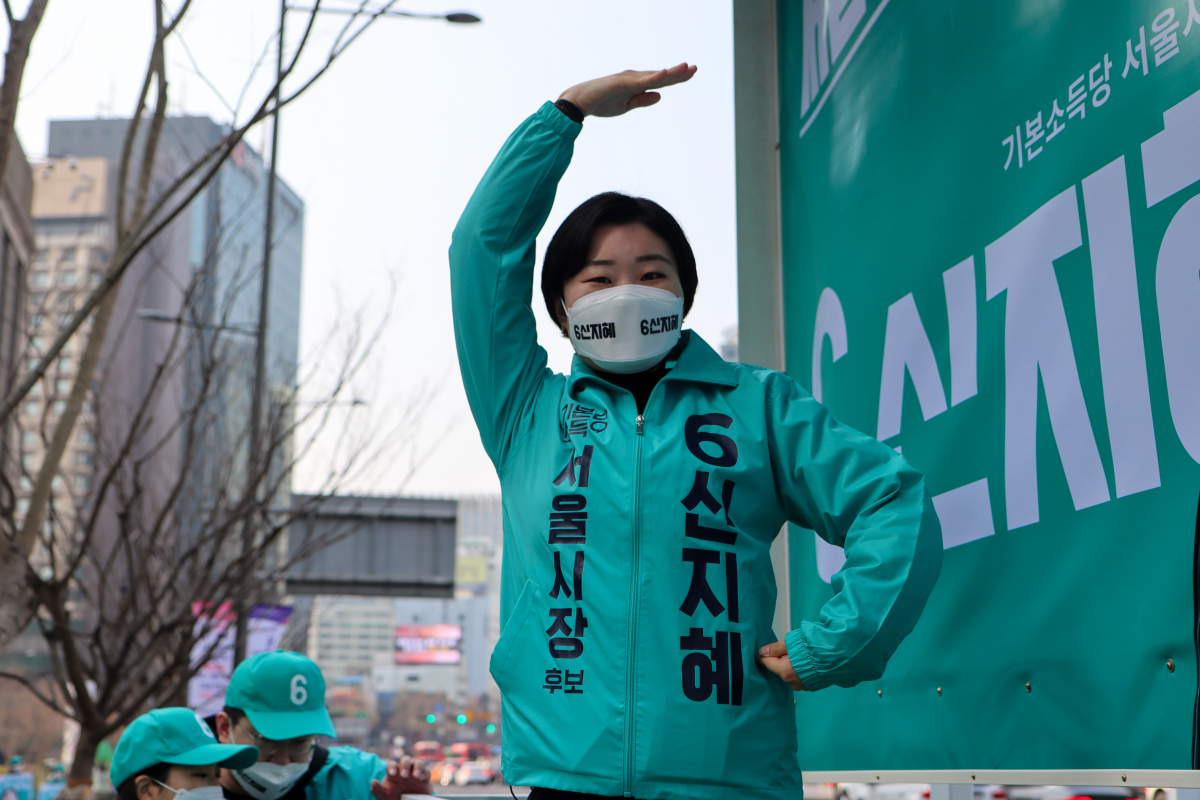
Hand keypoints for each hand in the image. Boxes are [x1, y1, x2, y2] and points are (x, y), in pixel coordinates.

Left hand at [370, 756, 430, 799]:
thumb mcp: (384, 797)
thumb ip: (377, 790)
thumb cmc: (393, 799)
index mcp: (394, 773)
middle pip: (405, 759)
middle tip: (404, 775)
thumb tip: (373, 781)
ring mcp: (415, 773)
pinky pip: (427, 772)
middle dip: (405, 765)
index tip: (392, 774)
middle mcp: (405, 770)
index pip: (391, 764)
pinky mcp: (425, 779)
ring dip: (418, 766)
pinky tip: (422, 779)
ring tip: (416, 775)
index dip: (392, 767)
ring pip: (418, 761)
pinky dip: (425, 773)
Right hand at [559, 63, 696, 117]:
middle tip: (695, 68)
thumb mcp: (626, 105)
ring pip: (653, 76)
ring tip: (685, 68)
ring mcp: (628, 79)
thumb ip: (642, 100)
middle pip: (660, 76)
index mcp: (636, 85)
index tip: (691, 73)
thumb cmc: (601, 103)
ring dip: (670, 72)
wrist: (579, 103)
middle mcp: (634, 78)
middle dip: (678, 73)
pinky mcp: (620, 82)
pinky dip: (652, 77)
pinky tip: (664, 74)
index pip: (660, 81)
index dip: (676, 77)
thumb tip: (660, 95)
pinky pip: (639, 81)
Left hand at [757, 640, 806, 691]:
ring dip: (789, 667)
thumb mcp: (792, 642)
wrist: (837, 657)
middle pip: (779, 670)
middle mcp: (792, 683)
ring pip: (789, 675)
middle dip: (778, 661)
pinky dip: (798, 671)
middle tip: (781, 651)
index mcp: (785, 672)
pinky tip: (803, 663)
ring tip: (794, 656)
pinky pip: (799, 678)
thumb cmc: (811, 647)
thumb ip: (776, 648)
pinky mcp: (811, 686)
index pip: (767, 664)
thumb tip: (763, 652)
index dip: (762, 657)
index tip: (759, 653)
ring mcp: (803, 686)